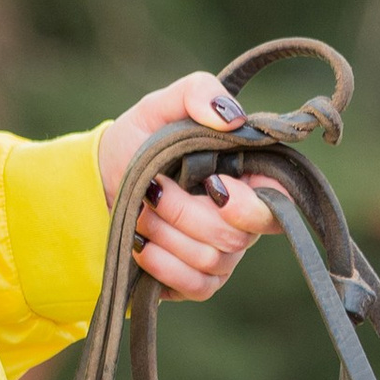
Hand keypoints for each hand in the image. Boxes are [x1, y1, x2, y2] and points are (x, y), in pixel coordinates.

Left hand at [96, 74, 278, 300]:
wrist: (100, 182)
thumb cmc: (139, 141)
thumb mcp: (161, 105)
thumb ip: (199, 93)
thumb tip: (232, 119)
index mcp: (248, 178)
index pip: (279, 204)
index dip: (251, 204)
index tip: (214, 185)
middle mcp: (242, 221)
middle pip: (236, 235)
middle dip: (185, 212)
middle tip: (153, 190)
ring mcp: (223, 255)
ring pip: (211, 260)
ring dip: (165, 234)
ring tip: (140, 210)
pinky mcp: (198, 282)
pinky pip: (196, 287)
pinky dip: (163, 264)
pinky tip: (141, 244)